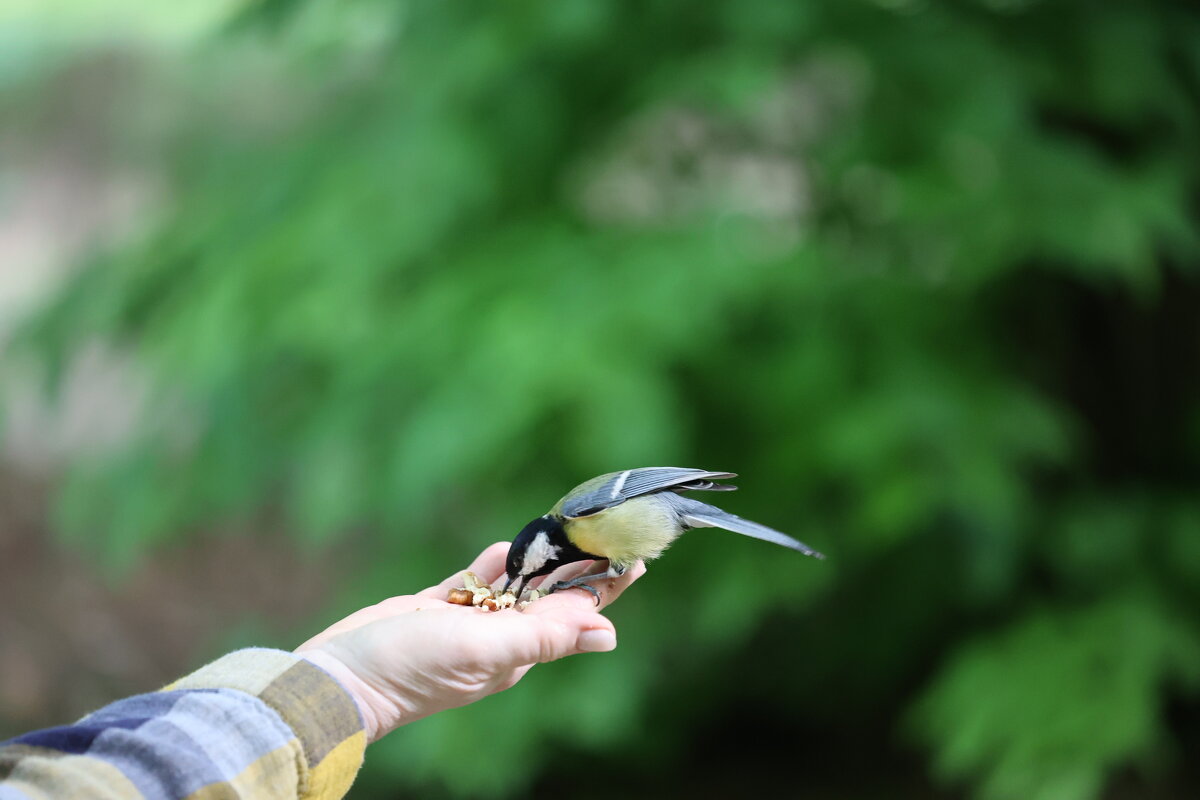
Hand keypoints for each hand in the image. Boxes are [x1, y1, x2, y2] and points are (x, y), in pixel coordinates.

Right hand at [296, 542, 643, 741]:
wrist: (338, 678)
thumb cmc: (409, 667)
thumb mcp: (482, 649)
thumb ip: (543, 637)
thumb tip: (607, 632)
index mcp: (518, 651)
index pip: (574, 612)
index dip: (604, 584)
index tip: (634, 554)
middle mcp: (499, 639)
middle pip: (550, 596)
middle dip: (577, 566)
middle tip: (604, 529)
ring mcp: (467, 625)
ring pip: (515, 587)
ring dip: (538, 561)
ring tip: (564, 531)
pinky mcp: (435, 610)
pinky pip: (475, 583)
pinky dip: (493, 565)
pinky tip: (505, 547)